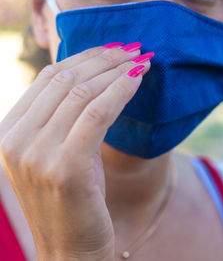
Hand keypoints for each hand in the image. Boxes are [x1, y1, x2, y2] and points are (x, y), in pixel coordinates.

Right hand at [0, 43, 150, 260]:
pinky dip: (120, 92)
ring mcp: (36, 154)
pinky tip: (138, 80)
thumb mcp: (61, 155)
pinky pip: (96, 114)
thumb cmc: (73, 202)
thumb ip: (64, 119)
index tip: (114, 49)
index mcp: (10, 132)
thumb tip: (94, 78)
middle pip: (64, 80)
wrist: (71, 252)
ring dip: (116, 72)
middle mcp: (16, 140)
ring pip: (82, 93)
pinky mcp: (64, 167)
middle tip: (133, 50)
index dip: (84, 57)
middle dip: (104, 59)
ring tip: (141, 61)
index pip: (48, 79)